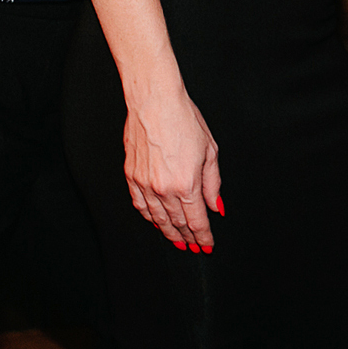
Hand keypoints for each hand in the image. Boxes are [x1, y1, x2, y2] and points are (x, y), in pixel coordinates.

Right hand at [122, 85, 222, 253]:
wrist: (154, 102)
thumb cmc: (184, 119)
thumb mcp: (210, 150)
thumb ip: (213, 183)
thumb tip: (216, 206)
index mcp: (186, 183)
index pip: (197, 220)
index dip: (204, 235)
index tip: (208, 244)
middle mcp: (163, 188)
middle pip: (177, 223)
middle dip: (188, 237)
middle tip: (195, 246)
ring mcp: (144, 184)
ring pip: (157, 218)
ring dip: (169, 231)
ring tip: (177, 240)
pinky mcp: (131, 176)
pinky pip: (140, 205)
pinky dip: (150, 217)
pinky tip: (156, 221)